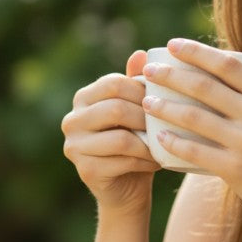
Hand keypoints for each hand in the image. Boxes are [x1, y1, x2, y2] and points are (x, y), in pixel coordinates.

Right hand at [61, 50, 159, 214]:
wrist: (129, 188)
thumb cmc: (137, 143)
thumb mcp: (138, 111)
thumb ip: (137, 84)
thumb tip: (142, 53)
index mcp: (84, 98)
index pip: (115, 83)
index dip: (144, 91)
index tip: (167, 101)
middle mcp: (72, 120)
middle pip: (115, 108)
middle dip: (148, 117)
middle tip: (170, 124)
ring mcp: (74, 146)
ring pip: (121, 137)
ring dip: (149, 141)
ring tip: (166, 143)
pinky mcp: (85, 170)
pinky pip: (123, 160)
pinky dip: (146, 160)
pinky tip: (158, 162)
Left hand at [142, 39, 241, 231]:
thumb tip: (220, 70)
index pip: (228, 65)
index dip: (196, 52)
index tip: (172, 45)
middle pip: (204, 87)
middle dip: (170, 75)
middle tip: (149, 71)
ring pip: (194, 116)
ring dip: (164, 107)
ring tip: (147, 102)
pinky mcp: (235, 168)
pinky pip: (194, 150)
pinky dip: (173, 142)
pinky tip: (159, 137)